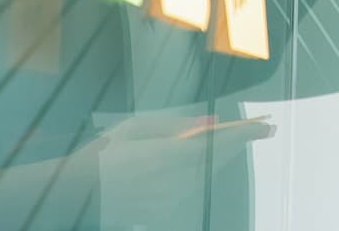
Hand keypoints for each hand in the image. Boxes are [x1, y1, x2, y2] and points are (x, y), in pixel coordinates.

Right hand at [72, 115, 274, 223]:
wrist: (73, 195)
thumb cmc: (103, 153)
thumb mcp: (135, 128)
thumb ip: (176, 126)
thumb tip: (212, 123)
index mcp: (165, 157)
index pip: (216, 145)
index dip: (244, 135)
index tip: (265, 127)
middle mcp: (172, 182)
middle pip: (217, 162)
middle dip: (240, 144)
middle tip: (262, 130)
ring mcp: (169, 202)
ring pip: (208, 176)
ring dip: (225, 158)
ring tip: (238, 141)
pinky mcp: (164, 214)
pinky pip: (194, 190)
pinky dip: (206, 173)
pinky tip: (211, 162)